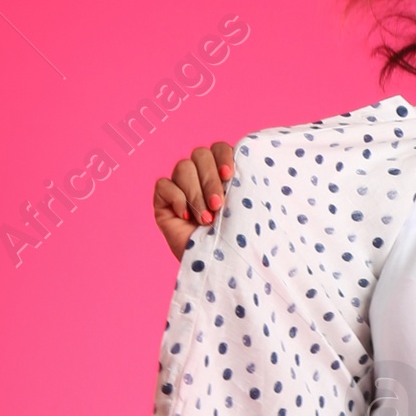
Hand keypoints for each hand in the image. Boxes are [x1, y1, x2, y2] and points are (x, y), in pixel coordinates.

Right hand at [154, 142, 235, 259]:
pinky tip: (186, 217)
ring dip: (196, 194)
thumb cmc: (236, 241)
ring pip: (183, 167)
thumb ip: (244, 183)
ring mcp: (181, 187)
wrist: (218, 267)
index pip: (219, 148)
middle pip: (200, 155)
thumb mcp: (245, 209)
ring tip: (206, 220)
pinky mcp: (163, 201)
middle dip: (210, 181)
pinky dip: (176, 199)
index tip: (230, 177)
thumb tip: (252, 162)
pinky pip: (164, 185)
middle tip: (219, 206)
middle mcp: (201, 176)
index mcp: (222, 173)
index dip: (223, 157)